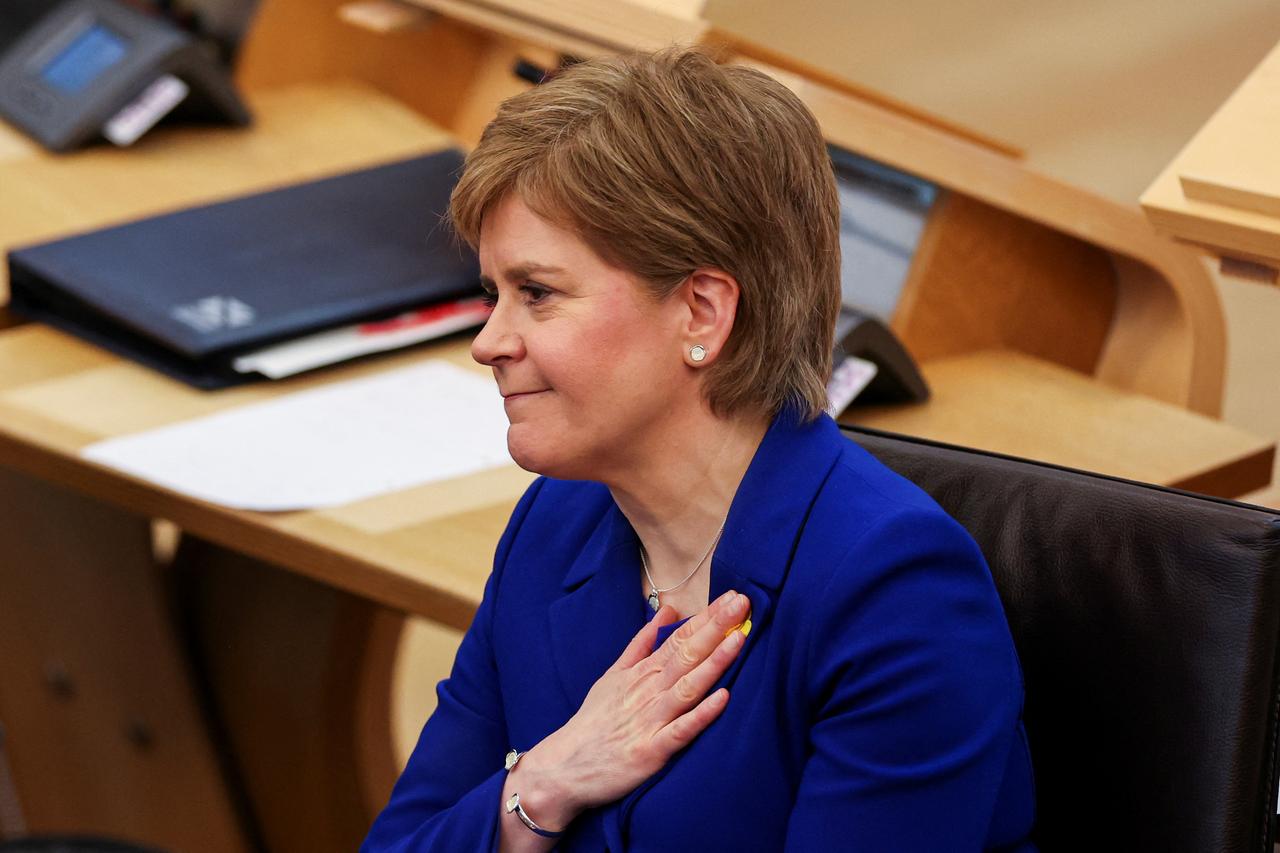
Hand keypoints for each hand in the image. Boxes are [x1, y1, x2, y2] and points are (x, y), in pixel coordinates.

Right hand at [513, 589, 750, 828]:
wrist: (564, 767)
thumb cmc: (594, 721)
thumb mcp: (613, 674)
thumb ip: (642, 643)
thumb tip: (668, 610)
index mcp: (642, 672)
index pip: (679, 637)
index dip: (708, 617)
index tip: (732, 596)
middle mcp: (648, 691)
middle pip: (687, 654)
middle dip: (716, 627)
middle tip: (742, 603)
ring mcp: (650, 720)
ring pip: (687, 686)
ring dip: (714, 663)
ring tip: (738, 639)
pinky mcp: (651, 751)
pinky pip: (680, 730)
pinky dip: (701, 714)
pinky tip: (723, 698)